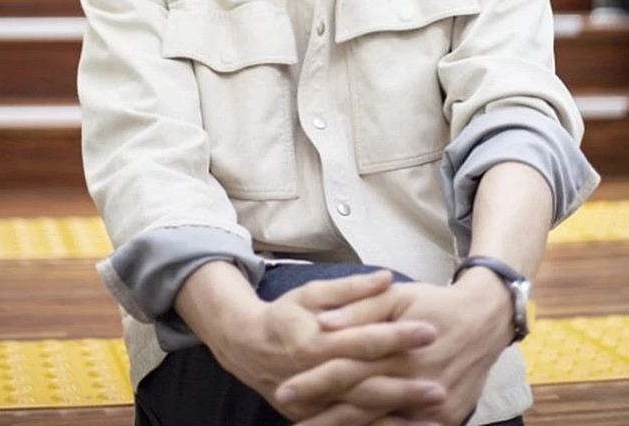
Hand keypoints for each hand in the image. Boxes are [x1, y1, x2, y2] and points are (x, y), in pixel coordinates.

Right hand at [209, 269, 445, 424]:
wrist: (248, 348)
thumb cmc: (285, 316)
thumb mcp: (312, 292)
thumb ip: (350, 288)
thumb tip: (386, 277)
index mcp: (317, 341)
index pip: (365, 339)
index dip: (398, 336)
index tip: (429, 331)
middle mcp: (316, 375)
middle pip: (367, 382)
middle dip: (404, 387)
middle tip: (439, 386)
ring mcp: (315, 403)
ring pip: (361, 413)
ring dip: (397, 415)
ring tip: (432, 416)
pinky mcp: (315, 418)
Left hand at [275, 272, 511, 425]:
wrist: (483, 320)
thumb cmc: (433, 303)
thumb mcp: (396, 295)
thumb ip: (359, 308)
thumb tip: (323, 322)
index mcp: (395, 349)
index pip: (345, 369)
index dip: (313, 381)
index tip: (283, 389)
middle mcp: (412, 381)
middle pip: (358, 404)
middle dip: (321, 415)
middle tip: (291, 416)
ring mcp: (431, 406)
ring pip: (380, 425)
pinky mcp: (446, 419)